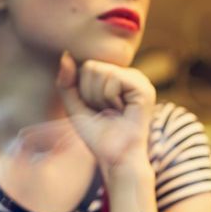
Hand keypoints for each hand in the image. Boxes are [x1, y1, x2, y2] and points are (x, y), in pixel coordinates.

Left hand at [56, 52, 155, 170]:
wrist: (114, 157)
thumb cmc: (96, 135)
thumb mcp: (74, 106)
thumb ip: (67, 82)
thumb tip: (66, 55)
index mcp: (114, 77)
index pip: (85, 66)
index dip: (81, 90)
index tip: (94, 108)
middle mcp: (128, 75)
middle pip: (91, 66)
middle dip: (89, 93)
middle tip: (104, 111)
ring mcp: (138, 80)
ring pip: (101, 70)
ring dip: (99, 97)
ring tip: (112, 112)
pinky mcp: (144, 88)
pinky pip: (113, 79)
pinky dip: (109, 97)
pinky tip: (121, 110)